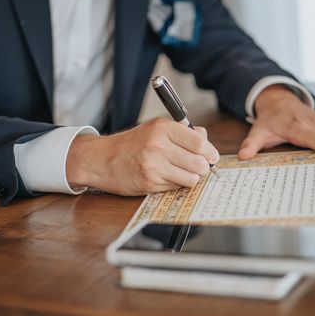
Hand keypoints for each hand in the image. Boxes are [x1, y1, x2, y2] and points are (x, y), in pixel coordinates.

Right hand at [67, 118, 218, 195]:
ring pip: (191, 178)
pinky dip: (177, 184)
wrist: (102, 159)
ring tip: (184, 173)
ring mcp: (154, 165)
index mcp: (163, 128)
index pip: (199, 142)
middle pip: (199, 162)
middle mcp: (158, 145)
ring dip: (192, 178)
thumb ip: (182, 132)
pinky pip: (177, 187)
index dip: (210, 152)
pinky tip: (168, 178)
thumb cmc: (132, 144)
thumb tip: (206, 140)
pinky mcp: (150, 182)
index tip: (211, 156)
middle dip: (203, 168)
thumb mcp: (155, 128)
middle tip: (200, 168)